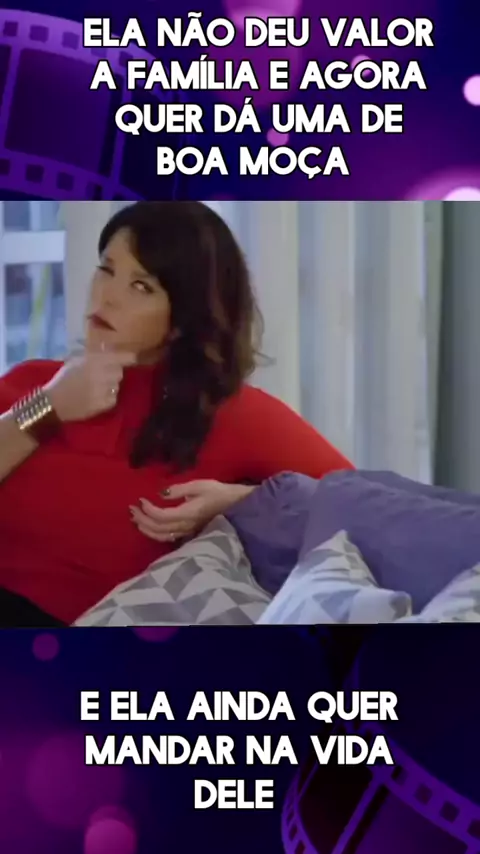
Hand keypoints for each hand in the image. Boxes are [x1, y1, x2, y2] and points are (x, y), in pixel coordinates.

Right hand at [44, 347, 135, 421]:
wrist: (53, 402)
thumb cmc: (63, 379)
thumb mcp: (76, 360)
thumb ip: (93, 354)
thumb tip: (110, 348)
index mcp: (93, 361)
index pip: (121, 357)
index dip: (129, 357)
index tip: (133, 358)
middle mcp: (101, 374)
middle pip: (119, 372)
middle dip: (113, 373)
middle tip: (103, 376)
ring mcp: (103, 390)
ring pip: (116, 386)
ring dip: (110, 386)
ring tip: (96, 388)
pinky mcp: (103, 404)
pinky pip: (113, 399)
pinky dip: (108, 398)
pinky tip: (96, 398)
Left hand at [130, 480, 254, 542]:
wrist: (237, 506)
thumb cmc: (219, 493)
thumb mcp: (200, 485)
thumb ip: (179, 490)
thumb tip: (161, 494)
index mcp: (188, 513)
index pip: (162, 516)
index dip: (148, 510)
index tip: (141, 500)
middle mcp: (185, 526)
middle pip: (158, 528)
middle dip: (142, 519)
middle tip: (132, 509)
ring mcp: (187, 532)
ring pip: (162, 536)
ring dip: (146, 528)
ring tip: (135, 519)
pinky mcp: (188, 533)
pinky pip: (168, 538)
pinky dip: (155, 533)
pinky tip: (149, 527)